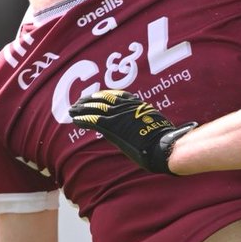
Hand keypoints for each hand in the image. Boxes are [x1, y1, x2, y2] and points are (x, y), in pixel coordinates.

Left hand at [69, 90, 196, 173]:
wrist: (163, 147)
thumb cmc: (167, 141)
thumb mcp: (160, 126)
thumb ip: (154, 123)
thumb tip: (168, 127)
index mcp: (138, 105)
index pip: (118, 94)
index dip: (105, 94)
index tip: (96, 95)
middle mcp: (127, 107)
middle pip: (103, 98)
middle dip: (90, 99)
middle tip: (79, 101)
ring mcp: (119, 116)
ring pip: (95, 107)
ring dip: (82, 108)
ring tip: (72, 109)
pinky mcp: (112, 127)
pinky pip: (93, 120)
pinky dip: (83, 119)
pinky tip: (74, 119)